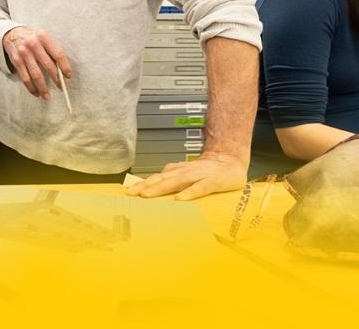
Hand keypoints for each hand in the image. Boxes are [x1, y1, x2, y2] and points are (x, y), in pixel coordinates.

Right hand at [2, 26, 71, 98]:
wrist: (13, 35)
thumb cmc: (34, 39)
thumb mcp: (44, 39)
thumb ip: (52, 51)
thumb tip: (62, 71)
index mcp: (44, 37)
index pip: (58, 54)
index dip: (65, 66)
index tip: (68, 76)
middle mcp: (34, 44)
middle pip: (48, 66)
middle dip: (56, 79)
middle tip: (61, 87)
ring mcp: (24, 53)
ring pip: (36, 75)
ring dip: (43, 88)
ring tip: (47, 96)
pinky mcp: (17, 61)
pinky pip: (25, 78)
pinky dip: (31, 88)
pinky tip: (36, 93)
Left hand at [125, 152, 246, 200]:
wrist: (230, 160)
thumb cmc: (207, 169)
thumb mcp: (186, 171)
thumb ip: (172, 176)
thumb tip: (154, 183)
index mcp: (178, 171)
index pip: (157, 177)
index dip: (142, 184)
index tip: (128, 191)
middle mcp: (185, 172)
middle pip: (162, 179)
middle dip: (145, 186)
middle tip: (131, 193)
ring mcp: (198, 175)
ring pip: (176, 182)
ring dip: (160, 188)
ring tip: (147, 195)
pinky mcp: (212, 181)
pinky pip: (199, 187)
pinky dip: (189, 193)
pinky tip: (180, 199)